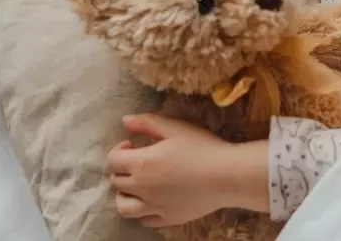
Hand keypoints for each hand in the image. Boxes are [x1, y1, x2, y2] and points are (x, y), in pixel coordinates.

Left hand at [107, 113, 268, 227]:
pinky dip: (143, 210)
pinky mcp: (168, 218)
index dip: (119, 150)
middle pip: (117, 182)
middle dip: (122, 169)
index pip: (113, 160)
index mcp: (142, 163)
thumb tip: (125, 120)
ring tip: (138, 185)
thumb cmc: (203, 148)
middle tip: (138, 161)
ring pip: (124, 206)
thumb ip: (148, 123)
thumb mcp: (175, 128)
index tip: (133, 144)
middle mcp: (142, 188)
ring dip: (125, 195)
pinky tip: (153, 200)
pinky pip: (144, 220)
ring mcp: (154, 207)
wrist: (228, 176)